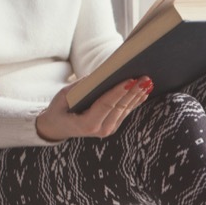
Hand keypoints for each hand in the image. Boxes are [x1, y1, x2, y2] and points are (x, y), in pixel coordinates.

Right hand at [36, 76, 153, 141]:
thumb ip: (81, 87)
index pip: (106, 105)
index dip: (119, 92)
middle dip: (133, 91)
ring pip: (126, 110)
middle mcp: (100, 130)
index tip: (130, 79)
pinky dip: (135, 101)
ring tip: (147, 82)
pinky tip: (144, 91)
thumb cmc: (59, 109)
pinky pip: (125, 112)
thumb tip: (101, 74)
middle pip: (120, 107)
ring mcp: (108, 130)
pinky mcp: (113, 126)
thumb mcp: (64, 96)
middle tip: (145, 78)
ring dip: (137, 95)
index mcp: (86, 124)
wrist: (57, 127)